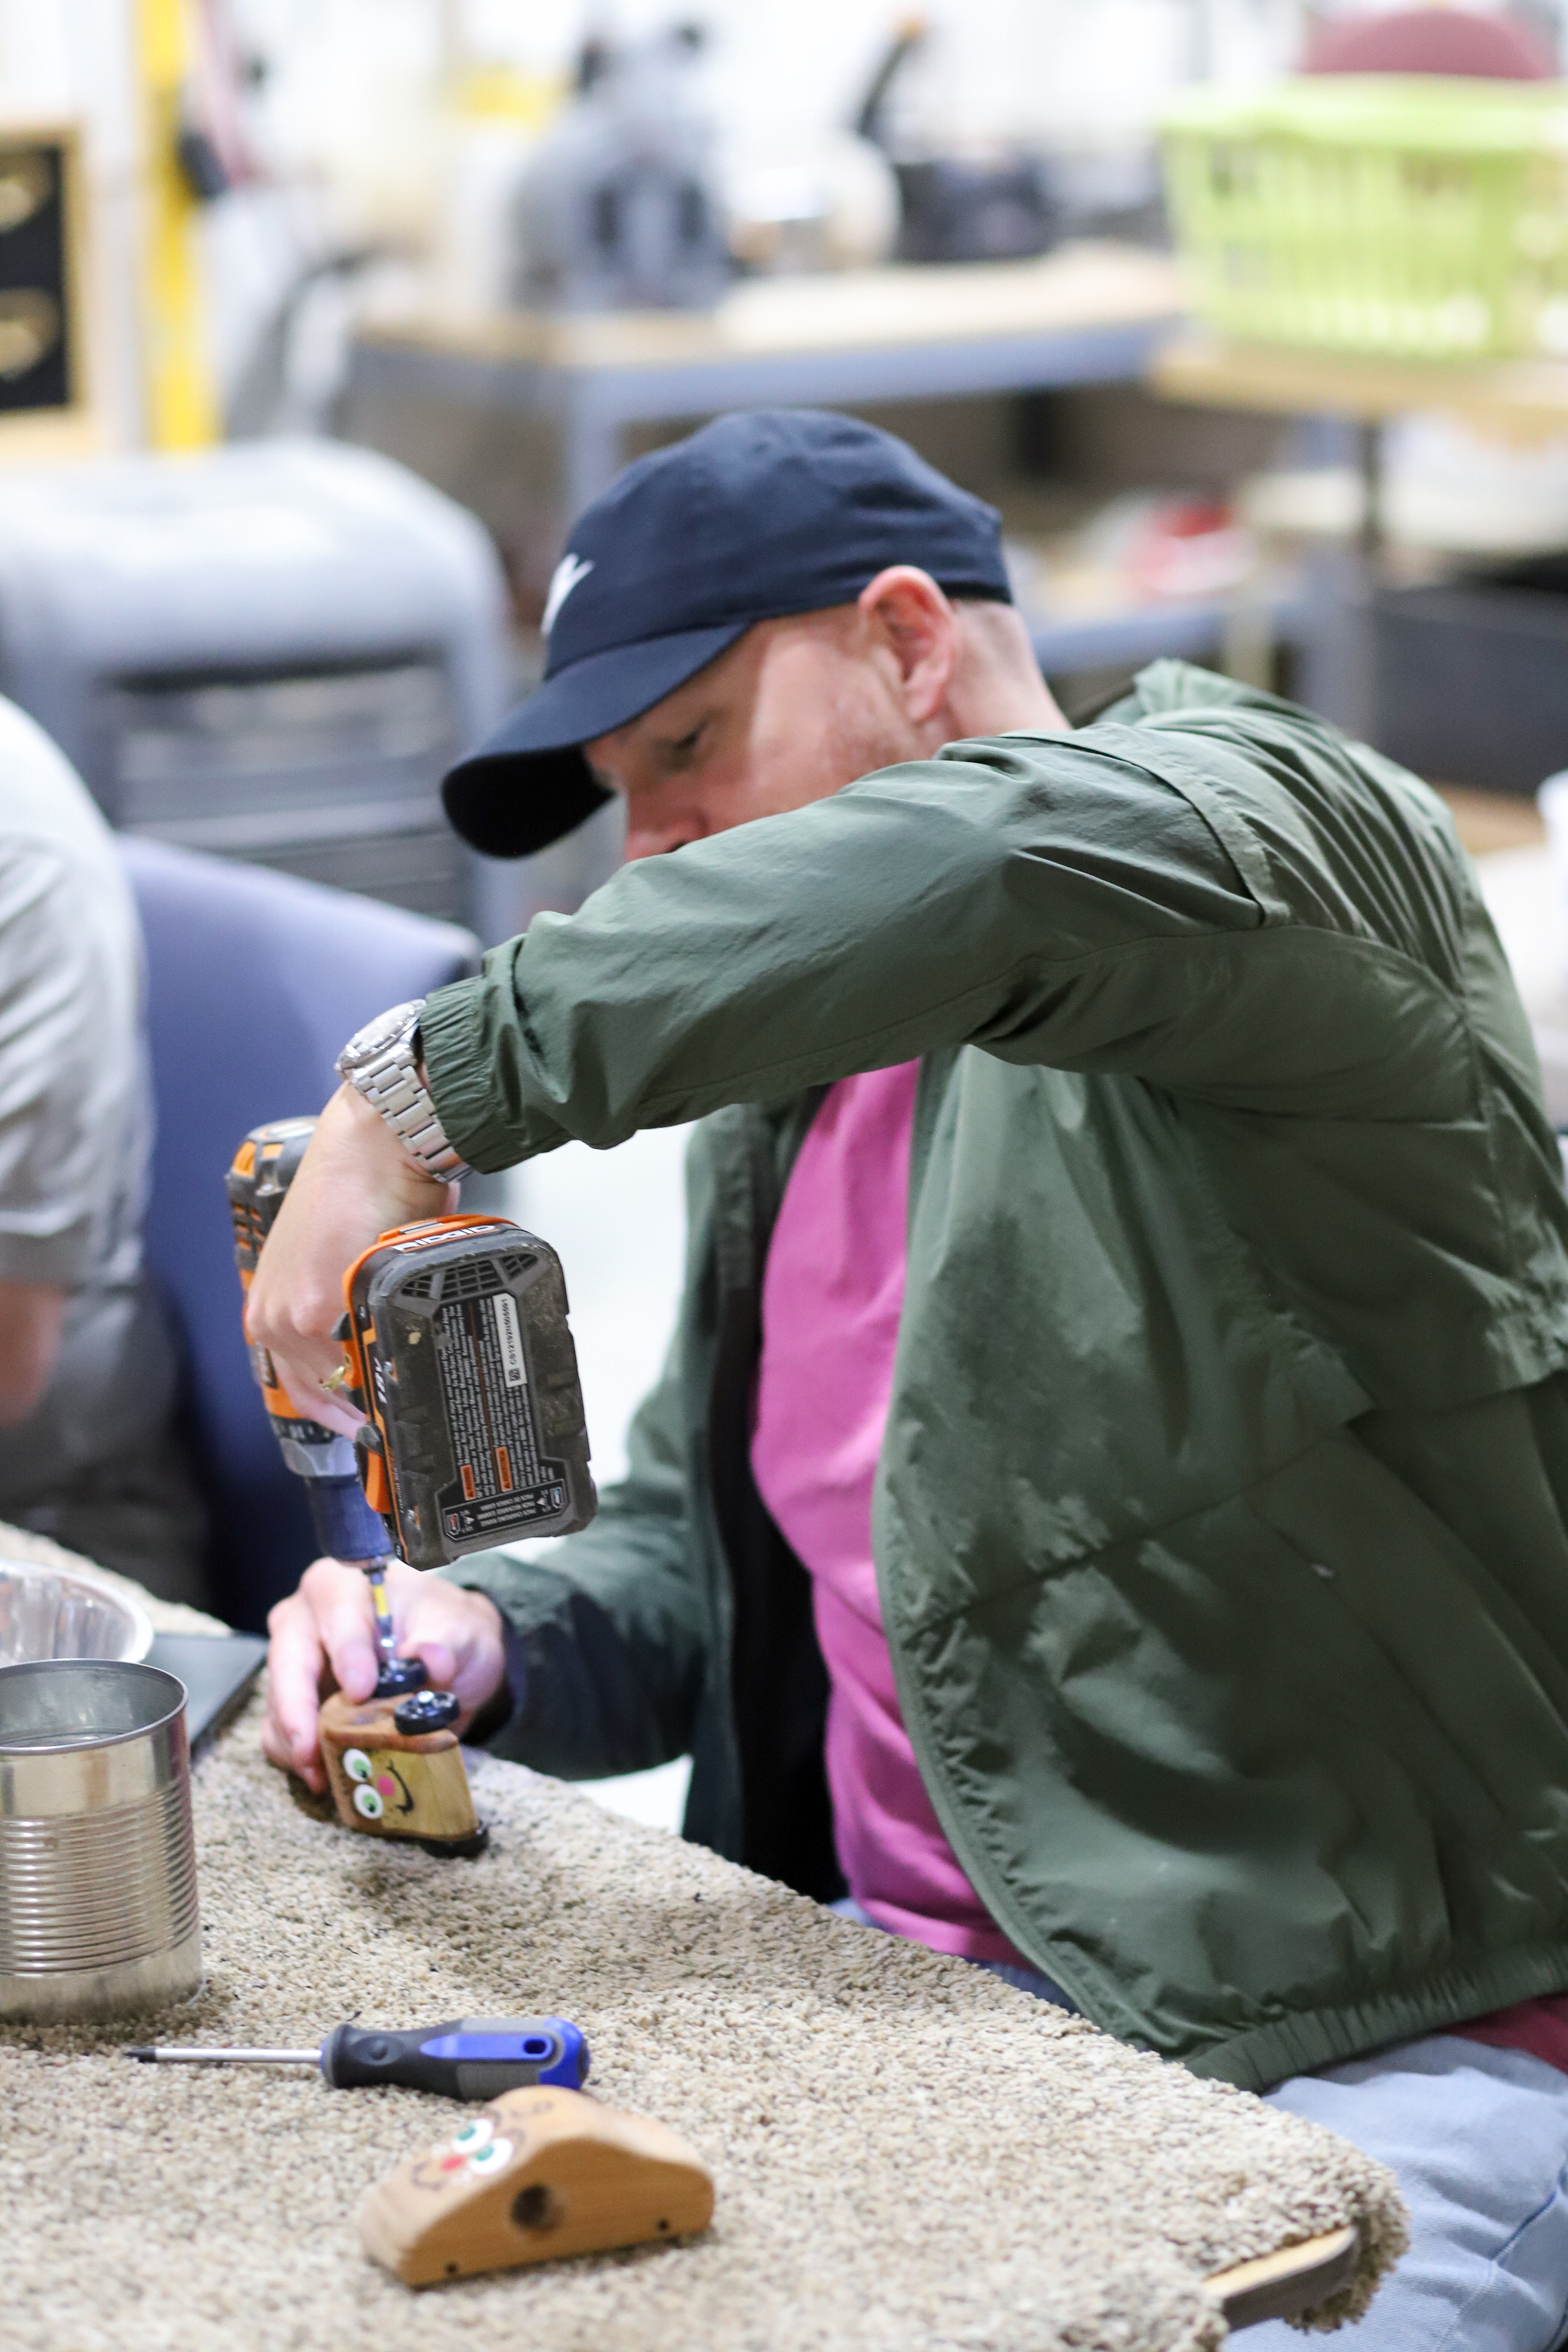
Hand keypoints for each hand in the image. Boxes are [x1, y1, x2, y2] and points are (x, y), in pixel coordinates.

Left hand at [245, 1081, 447, 1432]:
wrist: (375, 1146)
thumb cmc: (367, 1188)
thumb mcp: (349, 1260)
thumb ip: (355, 1306)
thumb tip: (388, 1343)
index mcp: (272, 1303)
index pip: (299, 1381)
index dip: (337, 1410)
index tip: (367, 1429)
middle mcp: (271, 1313)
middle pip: (315, 1393)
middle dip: (356, 1413)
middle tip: (389, 1433)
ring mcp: (288, 1315)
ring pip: (336, 1383)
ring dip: (371, 1393)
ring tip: (406, 1402)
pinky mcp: (312, 1310)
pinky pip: (352, 1365)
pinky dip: (380, 1375)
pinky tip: (404, 1377)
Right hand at [263, 1556, 507, 1791]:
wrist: (447, 1653)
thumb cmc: (445, 1630)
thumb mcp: (459, 1631)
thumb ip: (445, 1643)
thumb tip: (433, 1660)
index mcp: (347, 1587)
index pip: (338, 1617)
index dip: (348, 1653)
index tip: (362, 1690)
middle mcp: (308, 1619)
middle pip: (289, 1660)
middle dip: (297, 1708)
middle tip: (312, 1747)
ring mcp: (295, 1662)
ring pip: (278, 1701)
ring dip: (297, 1742)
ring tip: (325, 1774)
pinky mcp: (293, 1703)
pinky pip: (279, 1731)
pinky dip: (297, 1757)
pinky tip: (323, 1775)